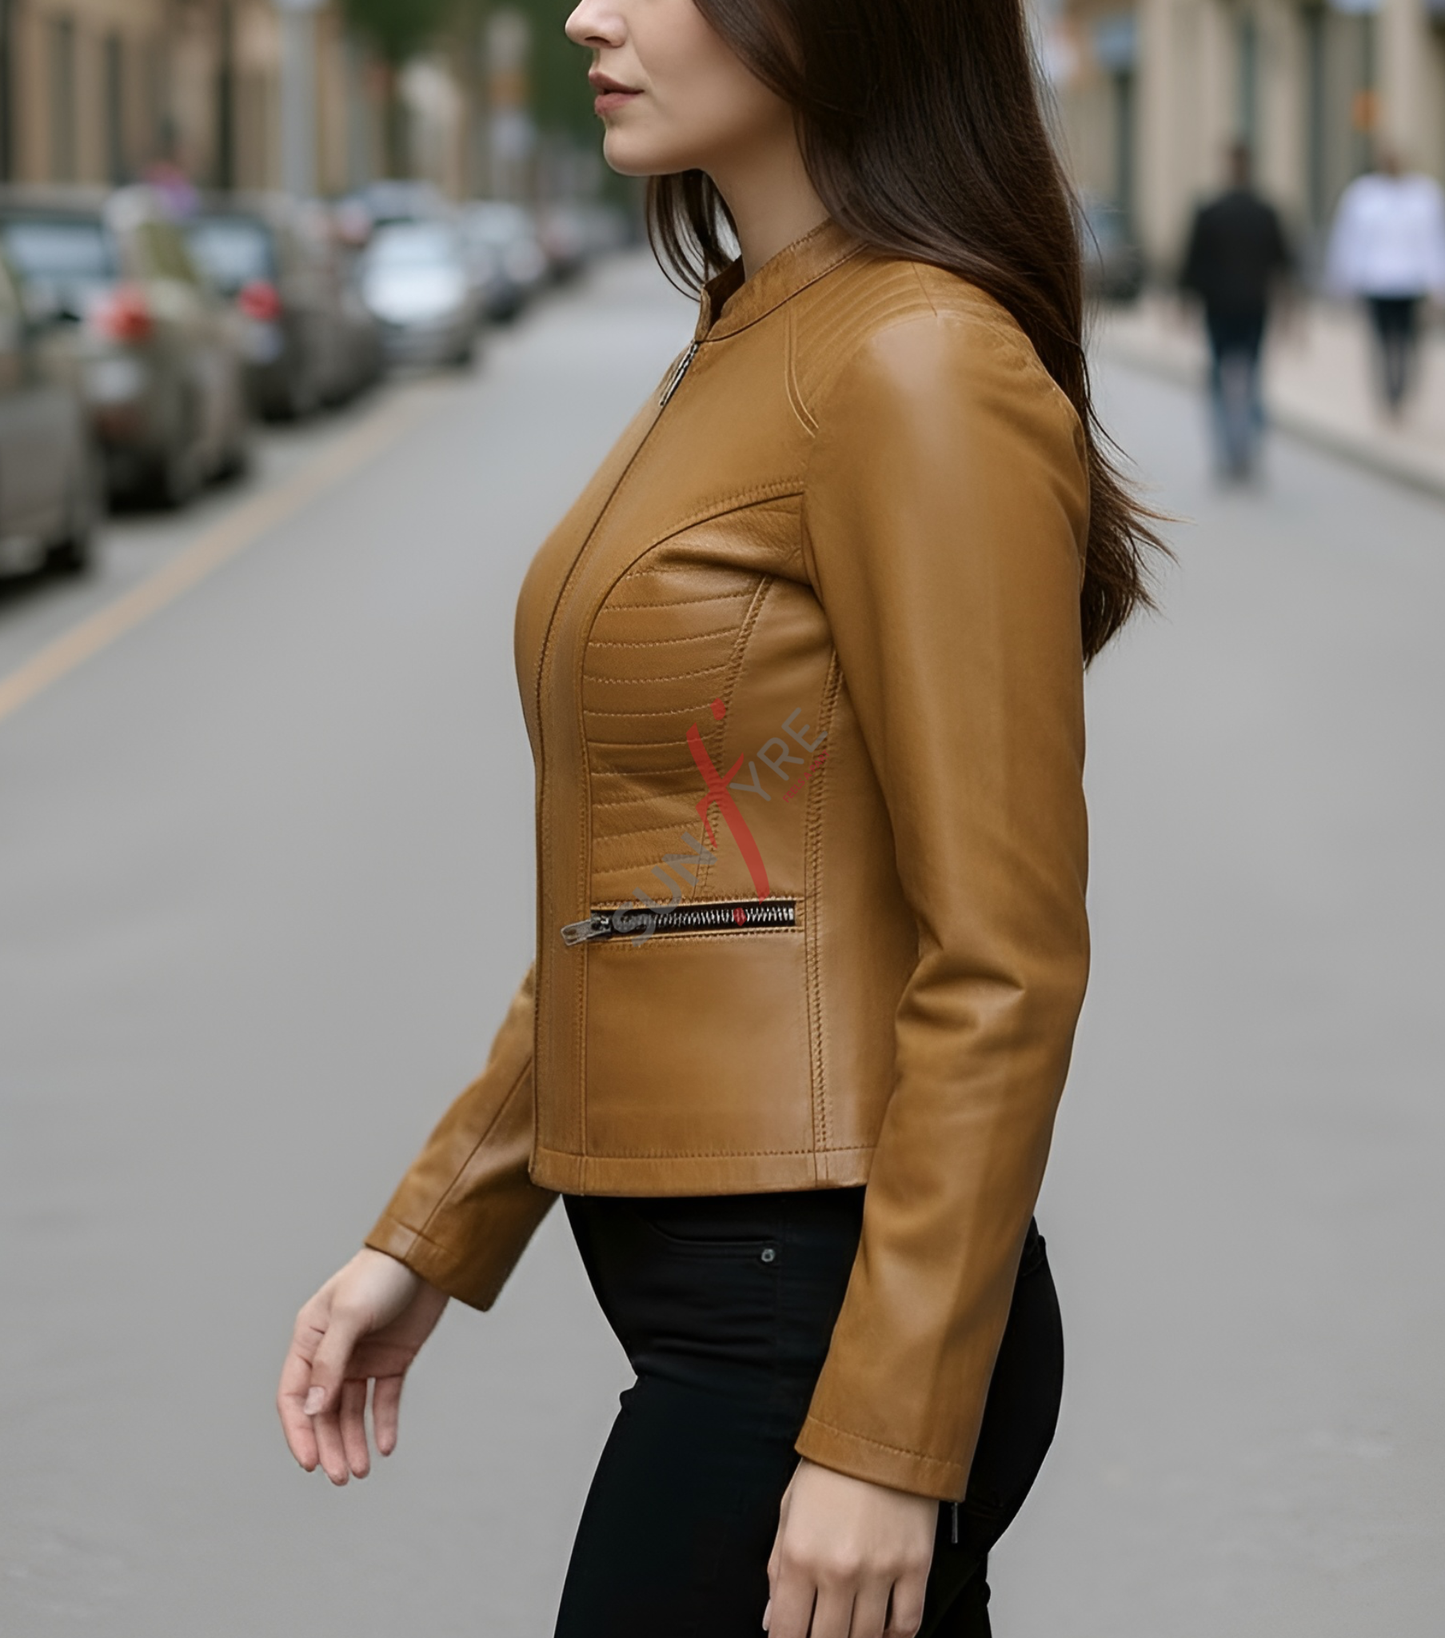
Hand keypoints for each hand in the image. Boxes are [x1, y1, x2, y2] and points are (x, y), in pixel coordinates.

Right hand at [277, 1247, 448, 1484]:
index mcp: (309, 1338)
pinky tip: (385, 1447)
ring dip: (353, 1441)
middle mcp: (332, 1352)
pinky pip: (384, 1400)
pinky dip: (383, 1423)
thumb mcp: (350, 1316)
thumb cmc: (380, 1276)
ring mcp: (363, 1358)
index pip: (293, 1395)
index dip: (298, 1431)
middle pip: (323, 1410)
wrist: (428, 1258)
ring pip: (351, 1410)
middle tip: (342, 1478)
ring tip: (361, 1471)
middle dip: (329, 1445)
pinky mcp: (393, 1360)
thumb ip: (330, 1363)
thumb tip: (311, 1409)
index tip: (310, 1463)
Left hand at [765, 1458, 937, 1637]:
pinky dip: (895, 1633)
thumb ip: (777, 1568)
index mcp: (799, 1555)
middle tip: (820, 1630)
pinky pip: (908, 1624)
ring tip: (850, 1624)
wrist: (883, 1427)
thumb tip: (772, 1617)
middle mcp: (838, 1570)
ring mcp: (880, 1571)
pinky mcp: (916, 1566)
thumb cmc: (834, 1463)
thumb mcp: (789, 1509)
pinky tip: (884, 1625)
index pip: (787, 1633)